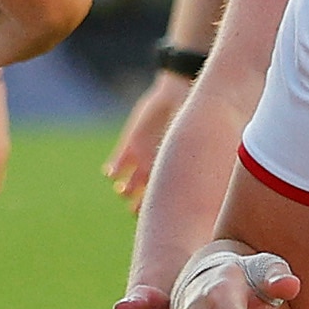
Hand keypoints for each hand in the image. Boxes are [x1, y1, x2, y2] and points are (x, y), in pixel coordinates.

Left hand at [105, 67, 191, 206]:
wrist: (179, 94)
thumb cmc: (192, 120)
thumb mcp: (193, 144)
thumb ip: (191, 168)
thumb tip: (198, 193)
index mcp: (173, 173)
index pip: (162, 202)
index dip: (155, 212)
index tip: (151, 214)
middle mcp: (156, 170)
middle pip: (142, 200)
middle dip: (136, 206)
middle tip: (133, 208)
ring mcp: (141, 159)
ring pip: (127, 186)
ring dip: (123, 190)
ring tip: (123, 189)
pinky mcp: (129, 145)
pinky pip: (117, 164)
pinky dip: (112, 171)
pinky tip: (111, 173)